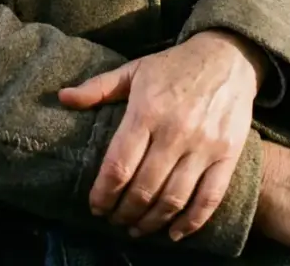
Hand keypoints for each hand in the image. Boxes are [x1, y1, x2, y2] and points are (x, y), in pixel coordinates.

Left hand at [59, 29, 262, 239]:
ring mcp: (204, 145)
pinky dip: (191, 223)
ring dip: (151, 222)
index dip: (104, 193)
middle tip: (114, 220)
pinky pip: (209, 198)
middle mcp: (175, 131)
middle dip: (124, 212)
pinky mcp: (227, 155)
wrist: (227, 57)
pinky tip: (174, 233)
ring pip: (173, 198)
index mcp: (147, 110)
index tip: (95, 207)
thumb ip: (99, 87)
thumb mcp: (135, 69)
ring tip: (136, 228)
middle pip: (144, 188)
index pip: (119, 165)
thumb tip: (62, 97)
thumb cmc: (174, 65)